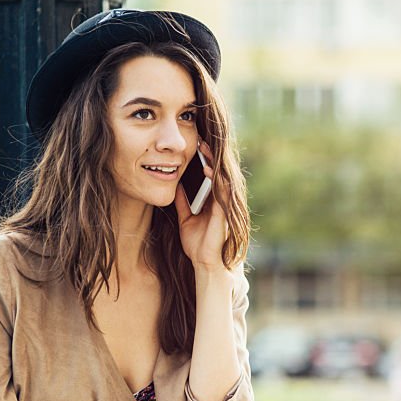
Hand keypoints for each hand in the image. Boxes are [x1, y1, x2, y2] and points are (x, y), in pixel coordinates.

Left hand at [174, 141, 229, 270]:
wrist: (205, 262)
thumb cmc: (197, 244)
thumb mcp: (185, 218)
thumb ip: (183, 202)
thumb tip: (175, 186)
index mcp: (214, 200)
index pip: (210, 174)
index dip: (203, 159)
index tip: (193, 145)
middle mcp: (222, 200)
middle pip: (217, 171)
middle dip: (208, 155)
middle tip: (198, 138)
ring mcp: (225, 205)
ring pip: (221, 176)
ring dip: (212, 161)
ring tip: (202, 147)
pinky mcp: (225, 211)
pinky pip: (222, 190)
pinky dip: (215, 178)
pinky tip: (207, 167)